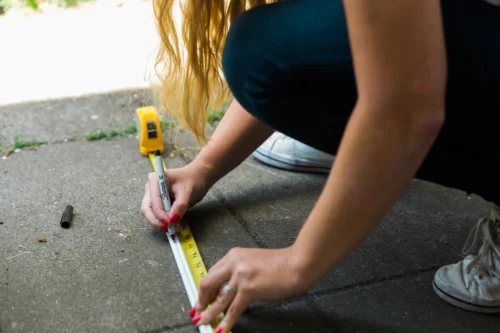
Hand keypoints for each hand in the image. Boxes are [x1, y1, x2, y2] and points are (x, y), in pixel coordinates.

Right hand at [141, 161, 211, 230]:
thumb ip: (180, 205)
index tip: (169, 223)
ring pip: (150, 214)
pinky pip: (157, 215)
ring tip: (174, 229)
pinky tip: (174, 226)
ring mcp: (153, 196)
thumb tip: (173, 219)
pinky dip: (164, 222)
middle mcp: (151, 188)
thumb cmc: (193, 179)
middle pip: (147, 208)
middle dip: (157, 220)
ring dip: (160, 223)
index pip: (154, 200)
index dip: (160, 213)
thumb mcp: (188, 191)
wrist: (199, 177)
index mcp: (155, 180)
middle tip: (169, 229)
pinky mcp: (158, 203)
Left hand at [189, 246, 308, 332]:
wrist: (296, 264)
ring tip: (202, 322)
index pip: (213, 272)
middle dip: (201, 299)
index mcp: (234, 255)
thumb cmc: (281, 264)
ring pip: (219, 299)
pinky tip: (220, 329)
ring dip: (209, 313)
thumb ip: (240, 270)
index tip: (202, 298)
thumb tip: (230, 289)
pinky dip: (226, 321)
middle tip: (198, 311)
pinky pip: (233, 309)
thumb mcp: (254, 261)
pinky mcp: (249, 289)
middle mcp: (234, 264)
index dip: (205, 288)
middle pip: (208, 283)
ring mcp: (240, 276)